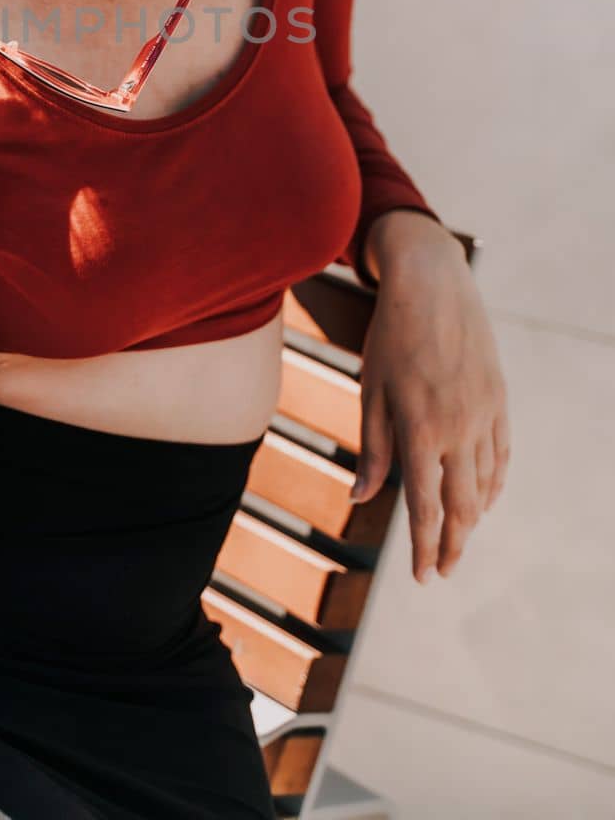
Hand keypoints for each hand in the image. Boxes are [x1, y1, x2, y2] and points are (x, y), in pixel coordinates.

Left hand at [349, 212, 510, 584]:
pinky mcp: (499, 399)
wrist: (432, 284)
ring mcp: (484, 414)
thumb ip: (373, 449)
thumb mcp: (370, 391)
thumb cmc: (390, 337)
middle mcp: (458, 428)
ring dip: (473, 519)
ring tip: (459, 540)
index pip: (424, 507)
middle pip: (461, 506)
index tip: (422, 577)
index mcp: (420, 429)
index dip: (424, 547)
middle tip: (443, 571)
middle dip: (453, 545)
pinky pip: (501, 455)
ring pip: (485, 484)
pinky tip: (484, 499)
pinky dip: (493, 484)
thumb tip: (360, 498)